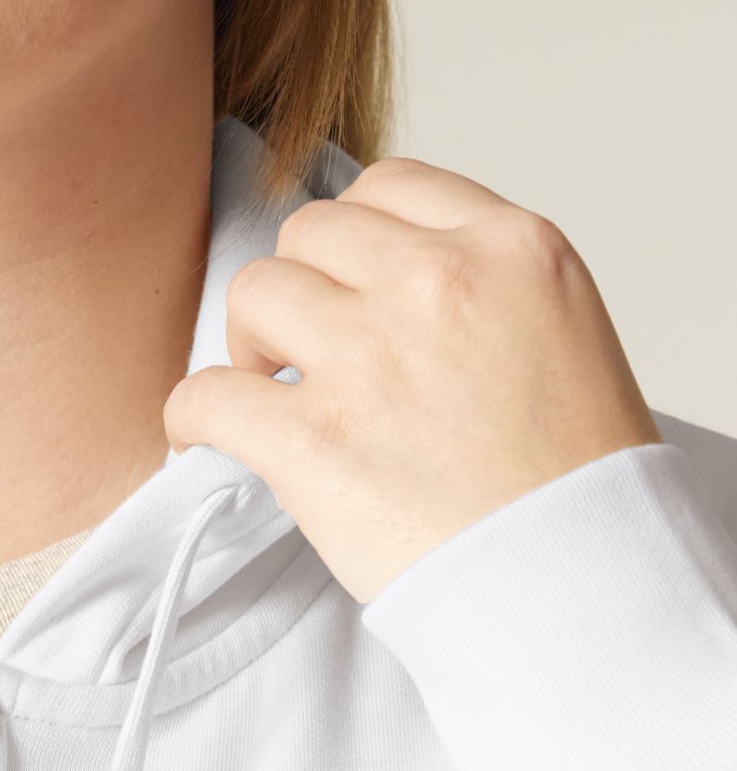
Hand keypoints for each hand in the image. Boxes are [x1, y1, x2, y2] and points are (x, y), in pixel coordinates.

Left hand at [163, 156, 662, 604]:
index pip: (391, 189)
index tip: (346, 288)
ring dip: (250, 342)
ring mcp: (371, 358)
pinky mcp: (315, 440)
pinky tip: (205, 438)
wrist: (578, 581)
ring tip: (270, 392)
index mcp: (511, 248)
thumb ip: (483, 291)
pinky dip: (192, 417)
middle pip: (312, 234)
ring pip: (254, 293)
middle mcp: (439, 282)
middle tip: (304, 350)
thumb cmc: (575, 483)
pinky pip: (207, 395)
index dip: (354, 242)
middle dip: (300, 287)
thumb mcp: (562, 334)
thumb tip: (391, 289)